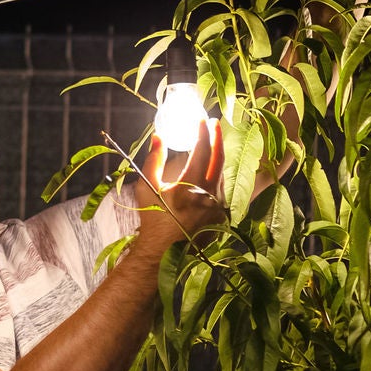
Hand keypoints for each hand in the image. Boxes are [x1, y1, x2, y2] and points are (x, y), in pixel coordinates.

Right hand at [135, 118, 225, 244]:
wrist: (164, 250)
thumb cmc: (153, 217)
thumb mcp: (148, 186)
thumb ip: (154, 159)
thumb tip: (157, 137)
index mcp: (190, 184)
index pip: (202, 150)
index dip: (204, 132)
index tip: (203, 119)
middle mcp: (209, 193)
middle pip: (219, 158)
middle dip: (218, 137)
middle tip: (215, 123)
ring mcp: (218, 205)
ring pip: (222, 173)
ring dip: (218, 156)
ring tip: (213, 144)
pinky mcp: (222, 215)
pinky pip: (221, 189)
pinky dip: (216, 176)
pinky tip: (210, 170)